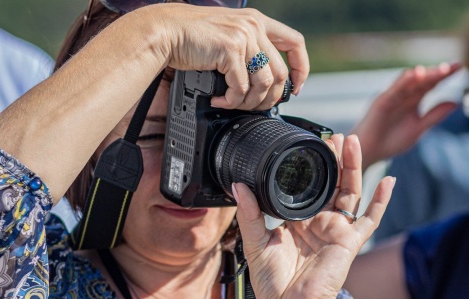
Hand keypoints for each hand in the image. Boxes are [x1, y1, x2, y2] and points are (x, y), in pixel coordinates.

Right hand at [146, 4, 308, 109]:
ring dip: (249, 102)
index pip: (295, 43)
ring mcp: (243, 37)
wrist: (167, 31)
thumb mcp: (229, 37)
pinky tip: (219, 100)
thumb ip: (248, 51)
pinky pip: (240, 88)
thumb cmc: (192, 37)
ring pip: (263, 83)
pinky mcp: (230, 50)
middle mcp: (254, 26)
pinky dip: (230, 101)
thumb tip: (263, 82)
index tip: (296, 87)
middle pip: (280, 72)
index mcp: (258, 22)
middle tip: (255, 108)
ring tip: (233, 105)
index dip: (301, 68)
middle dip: (270, 98)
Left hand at [233, 134, 394, 298]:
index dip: (309, 168)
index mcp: (297, 221)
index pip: (307, 187)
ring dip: (353, 168)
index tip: (308, 146)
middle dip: (333, 160)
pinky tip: (389, 180)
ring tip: (351, 142)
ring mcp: (336, 230)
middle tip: (333, 136)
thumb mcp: (255, 242)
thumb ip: (250, 213)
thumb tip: (239, 186)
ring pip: (350, 192)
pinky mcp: (350, 242)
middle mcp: (318, 222)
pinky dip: (381, 201)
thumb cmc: (272, 283)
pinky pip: (370, 219)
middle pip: (331, 184)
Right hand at [353, 63, 460, 169]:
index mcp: (413, 100)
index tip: (459, 67)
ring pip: (409, 82)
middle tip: (452, 66)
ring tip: (439, 70)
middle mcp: (403, 95)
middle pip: (422, 80)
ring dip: (423, 75)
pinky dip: (403, 82)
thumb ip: (435, 115)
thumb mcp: (418, 128)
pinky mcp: (380, 103)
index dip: (444, 76)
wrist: (369, 152)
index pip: (431, 84)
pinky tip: (414, 75)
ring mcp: (392, 98)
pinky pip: (393, 91)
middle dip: (437, 73)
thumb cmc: (391, 140)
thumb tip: (456, 102)